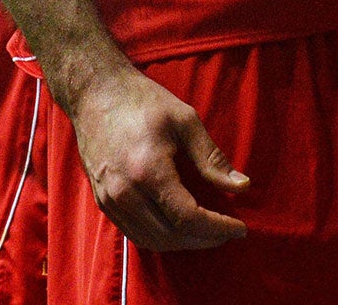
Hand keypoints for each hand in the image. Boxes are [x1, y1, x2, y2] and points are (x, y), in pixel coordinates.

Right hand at [69, 65, 249, 252]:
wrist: (95, 93)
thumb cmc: (143, 101)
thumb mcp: (185, 121)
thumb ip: (212, 159)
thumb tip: (242, 187)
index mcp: (148, 171)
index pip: (188, 218)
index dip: (218, 228)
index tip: (240, 229)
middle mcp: (125, 193)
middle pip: (171, 236)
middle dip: (204, 239)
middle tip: (227, 231)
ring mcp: (110, 200)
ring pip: (152, 241)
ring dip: (183, 243)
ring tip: (208, 232)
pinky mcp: (102, 201)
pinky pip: (135, 233)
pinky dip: (161, 238)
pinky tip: (179, 226)